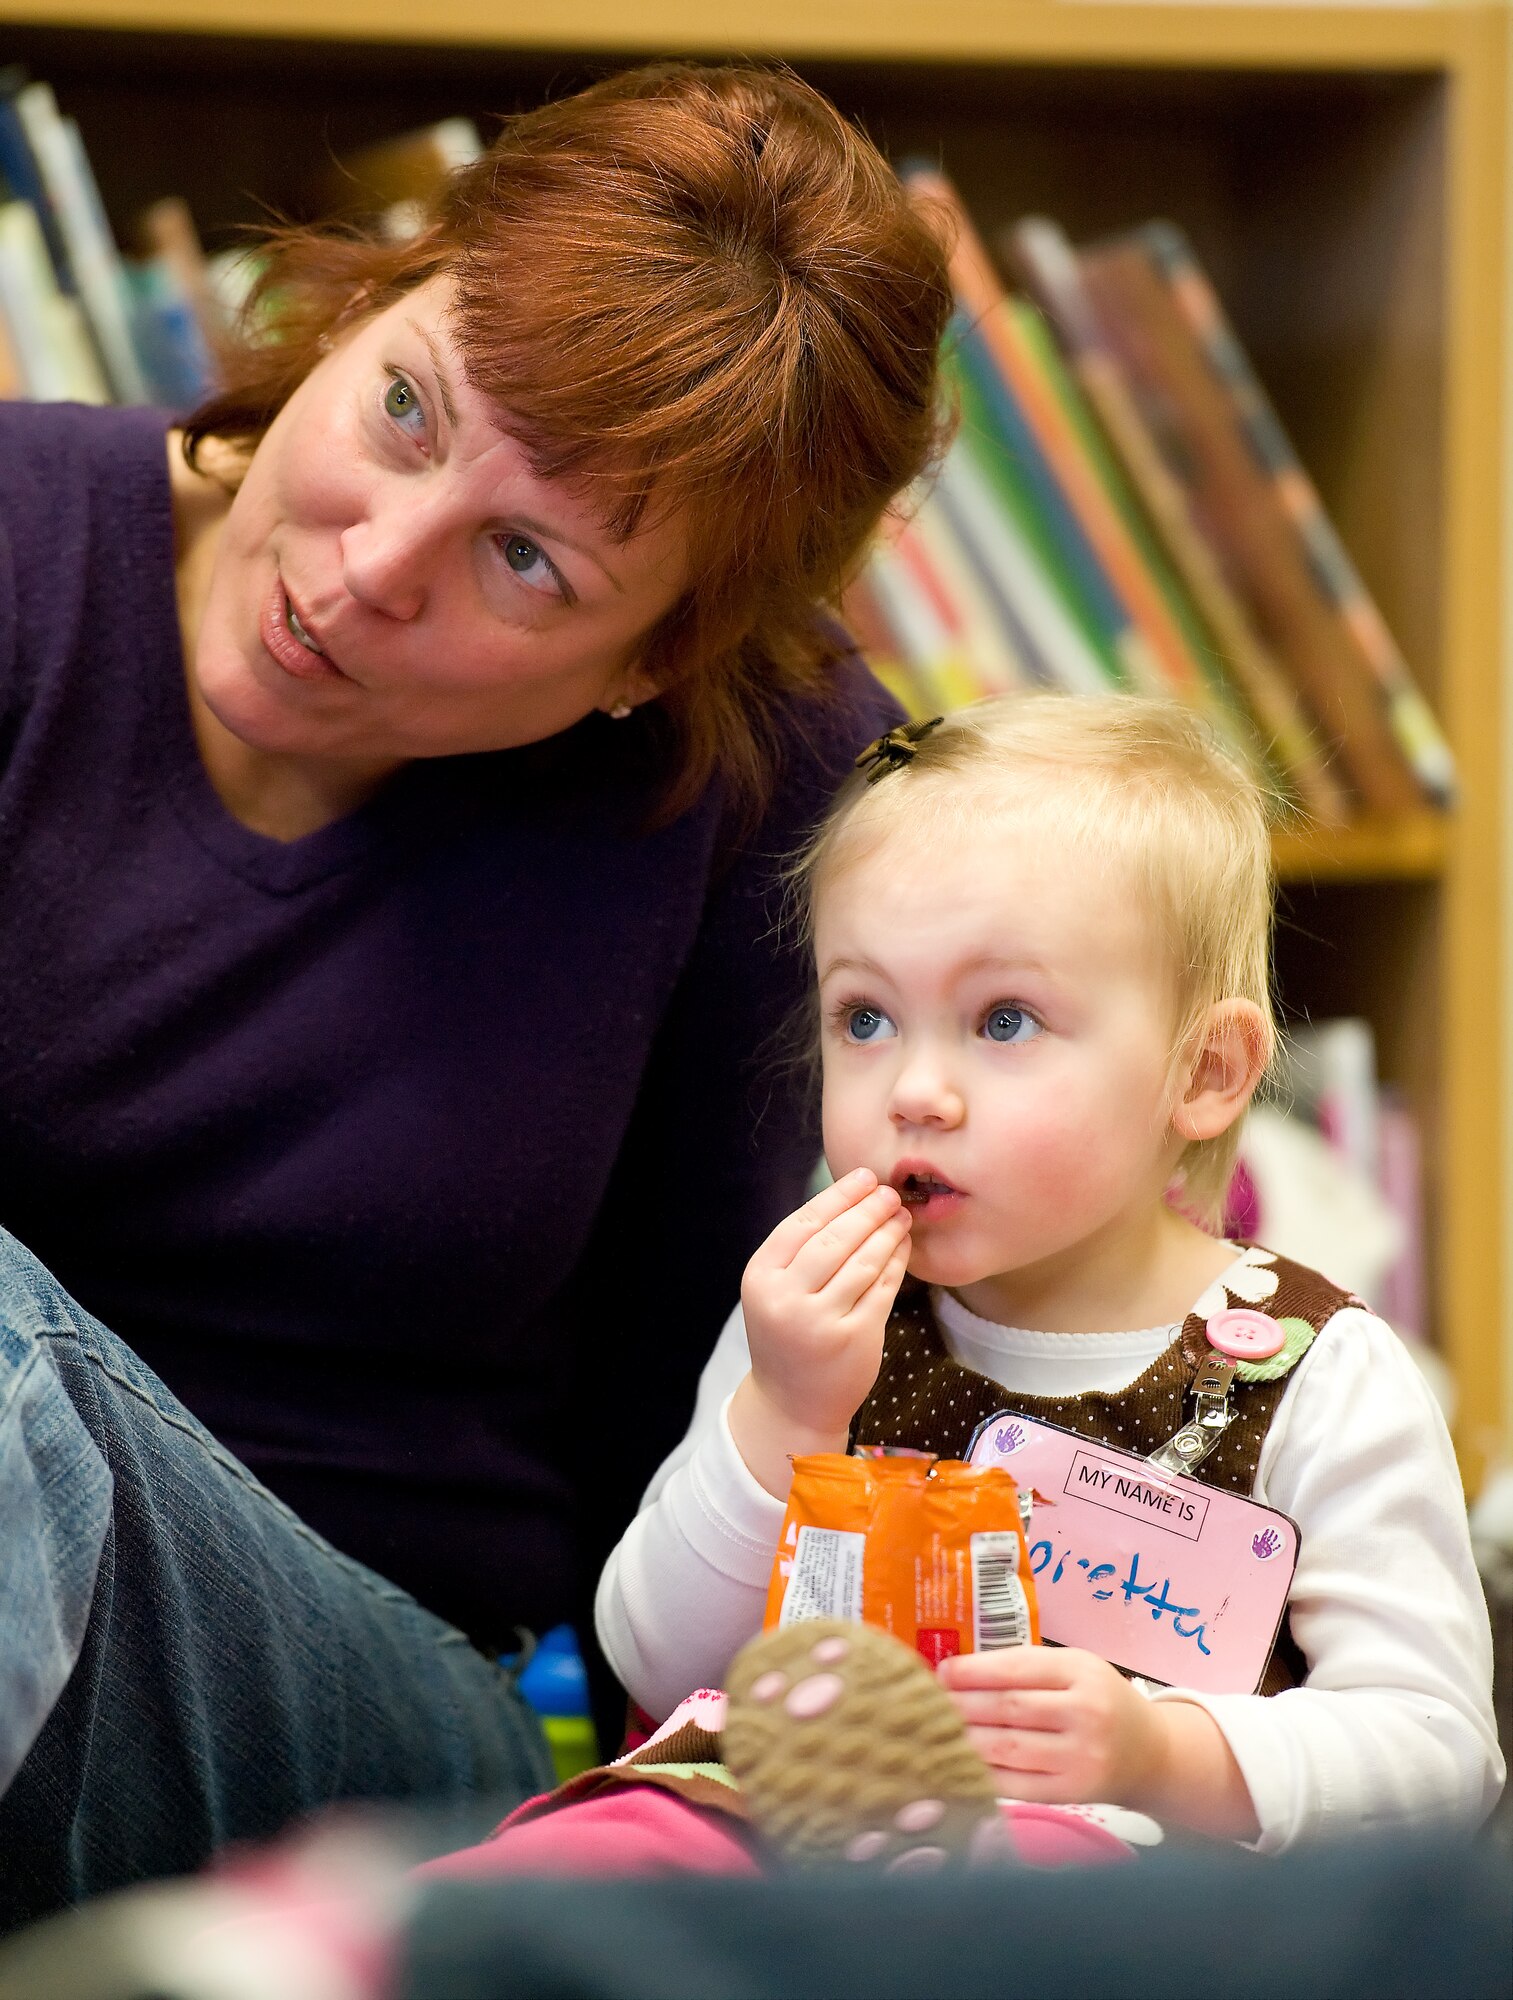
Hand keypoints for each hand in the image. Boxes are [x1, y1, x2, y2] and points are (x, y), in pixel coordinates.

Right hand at [729, 1168, 910, 1495]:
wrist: (792, 1404)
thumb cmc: (787, 1335)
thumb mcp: (775, 1291)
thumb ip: (800, 1251)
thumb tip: (850, 1197)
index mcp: (760, 1279)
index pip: (802, 1223)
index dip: (838, 1196)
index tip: (864, 1178)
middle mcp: (786, 1300)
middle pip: (835, 1239)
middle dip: (867, 1210)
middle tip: (890, 1192)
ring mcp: (821, 1322)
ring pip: (863, 1261)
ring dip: (887, 1232)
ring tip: (901, 1215)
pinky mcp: (854, 1339)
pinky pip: (882, 1289)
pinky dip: (896, 1262)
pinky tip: (903, 1247)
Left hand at [936, 1647, 1258, 1839]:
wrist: (1150, 1753)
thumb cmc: (1099, 1700)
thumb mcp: (1074, 1668)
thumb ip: (1024, 1667)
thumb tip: (957, 1671)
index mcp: (1081, 1672)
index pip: (1016, 1670)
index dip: (972, 1672)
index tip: (941, 1672)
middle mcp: (1085, 1715)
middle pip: (1009, 1709)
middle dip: (962, 1706)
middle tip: (927, 1703)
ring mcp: (1080, 1758)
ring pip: (1008, 1747)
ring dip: (965, 1739)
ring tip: (935, 1732)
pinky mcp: (1072, 1793)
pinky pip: (1017, 1784)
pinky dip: (984, 1773)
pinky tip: (960, 1763)